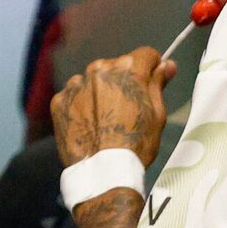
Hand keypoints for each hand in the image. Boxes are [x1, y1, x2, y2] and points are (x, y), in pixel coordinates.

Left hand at [52, 46, 175, 170]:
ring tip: (106, 120)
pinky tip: (88, 124)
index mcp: (128, 69)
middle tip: (127, 109)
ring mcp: (76, 84)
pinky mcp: (59, 100)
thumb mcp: (157, 114)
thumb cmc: (136, 145)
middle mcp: (100, 69)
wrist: (103, 172)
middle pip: (117, 66)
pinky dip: (81, 105)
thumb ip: (158, 84)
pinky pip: (74, 95)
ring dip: (100, 92)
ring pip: (94, 79)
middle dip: (124, 81)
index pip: (145, 55)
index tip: (151, 80)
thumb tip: (167, 65)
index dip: (152, 68)